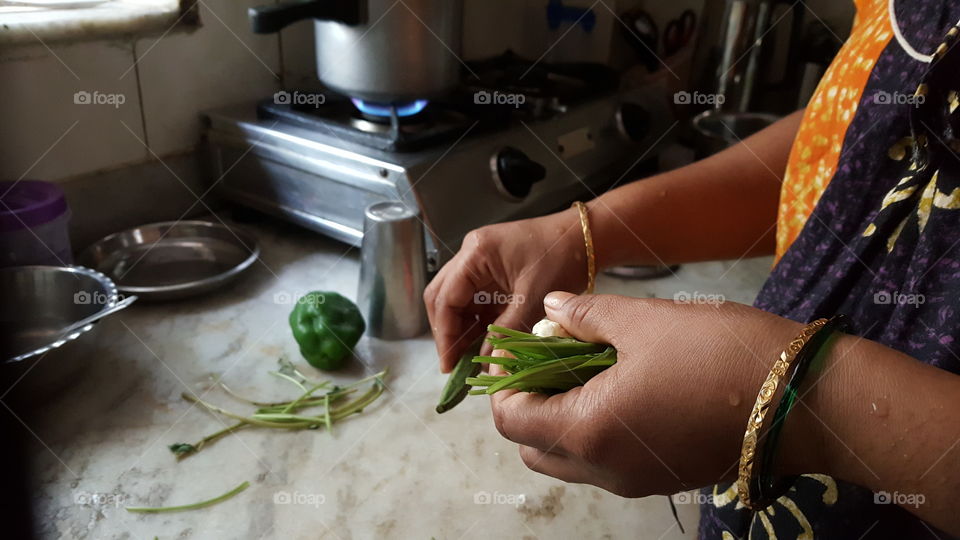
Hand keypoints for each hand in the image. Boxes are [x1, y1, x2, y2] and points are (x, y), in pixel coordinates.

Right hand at [425, 210, 587, 371]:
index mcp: (476, 253)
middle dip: (447, 332)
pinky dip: (477, 323)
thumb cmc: (563, 257)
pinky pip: (475, 300)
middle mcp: (471, 254)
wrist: (584, 237)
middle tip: (455, 364)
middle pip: (442, 297)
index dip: (444, 334)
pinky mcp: (492, 271)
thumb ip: (507, 330)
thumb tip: (485, 360)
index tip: (449, 363)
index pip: (445, 298)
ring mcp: (480, 261)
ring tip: (470, 359)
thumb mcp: (534, 298)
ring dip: (462, 329)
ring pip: (457, 301)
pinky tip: (484, 343)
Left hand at [489, 291, 821, 496]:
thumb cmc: (714, 352)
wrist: (803, 398)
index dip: (505, 383)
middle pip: (534, 446)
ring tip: (587, 369)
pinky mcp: (663, 479)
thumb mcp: (642, 321)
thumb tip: (549, 309)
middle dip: (528, 404)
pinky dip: (596, 431)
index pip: (510, 419)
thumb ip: (584, 316)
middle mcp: (603, 468)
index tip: (518, 350)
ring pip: (570, 459)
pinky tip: (622, 387)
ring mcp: (635, 480)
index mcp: (586, 430)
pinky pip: (607, 462)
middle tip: (550, 359)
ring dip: (562, 419)